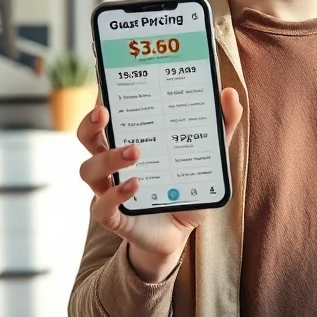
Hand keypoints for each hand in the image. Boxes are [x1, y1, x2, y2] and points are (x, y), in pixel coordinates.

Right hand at [76, 88, 242, 281]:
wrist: (179, 233)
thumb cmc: (185, 188)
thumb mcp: (207, 156)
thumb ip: (221, 125)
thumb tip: (229, 93)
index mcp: (127, 140)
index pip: (107, 114)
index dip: (101, 98)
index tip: (107, 83)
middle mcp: (111, 162)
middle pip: (87, 136)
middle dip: (90, 122)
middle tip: (105, 111)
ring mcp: (108, 189)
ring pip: (89, 169)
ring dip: (109, 158)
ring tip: (135, 151)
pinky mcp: (114, 217)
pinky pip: (102, 206)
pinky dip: (116, 194)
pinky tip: (136, 185)